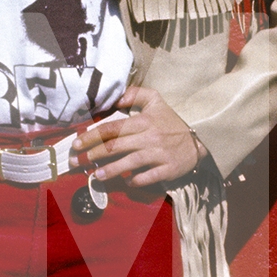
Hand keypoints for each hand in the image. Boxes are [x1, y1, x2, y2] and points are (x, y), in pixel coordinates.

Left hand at [72, 86, 201, 187]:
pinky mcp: (169, 169)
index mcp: (143, 121)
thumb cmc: (172, 121)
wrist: (200, 138)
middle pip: (115, 147)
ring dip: (110, 170)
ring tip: (96, 175)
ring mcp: (159, 154)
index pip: (112, 128)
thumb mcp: (156, 100)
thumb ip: (136, 94)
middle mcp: (149, 137)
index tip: (76, 143)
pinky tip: (126, 183)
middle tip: (76, 162)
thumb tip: (116, 97)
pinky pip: (149, 177)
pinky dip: (136, 181)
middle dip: (92, 155)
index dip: (91, 136)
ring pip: (130, 163)